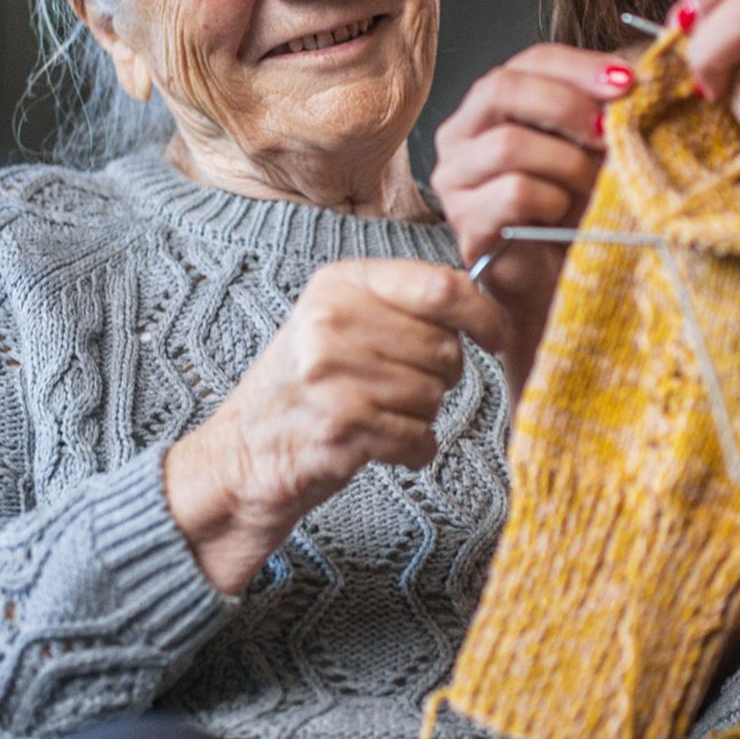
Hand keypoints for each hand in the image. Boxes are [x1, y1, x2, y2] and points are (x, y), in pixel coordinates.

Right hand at [164, 259, 505, 593]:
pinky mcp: (340, 427)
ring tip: (375, 414)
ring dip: (419, 415)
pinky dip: (411, 450)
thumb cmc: (306, 387)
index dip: (483, 314)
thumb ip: (402, 303)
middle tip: (395, 387)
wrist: (243, 454)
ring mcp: (333, 375)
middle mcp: (332, 321)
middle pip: (444, 348)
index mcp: (340, 284)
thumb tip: (483, 301)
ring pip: (435, 396)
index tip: (496, 334)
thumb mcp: (339, 320)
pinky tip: (378, 444)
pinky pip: (419, 438)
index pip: (441, 287)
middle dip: (438, 376)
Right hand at [431, 43, 631, 386]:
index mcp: (492, 105)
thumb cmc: (579, 215)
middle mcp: (461, 136)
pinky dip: (554, 201)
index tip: (629, 81)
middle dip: (567, 105)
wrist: (563, 290)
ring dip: (568, 162)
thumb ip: (607, 111)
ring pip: (508, 144)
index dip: (579, 65)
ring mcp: (455, 181)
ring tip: (598, 186)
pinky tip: (568, 217)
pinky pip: (513, 194)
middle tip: (612, 131)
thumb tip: (649, 72)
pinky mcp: (464, 224)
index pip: (529, 61)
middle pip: (502, 88)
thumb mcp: (596, 151)